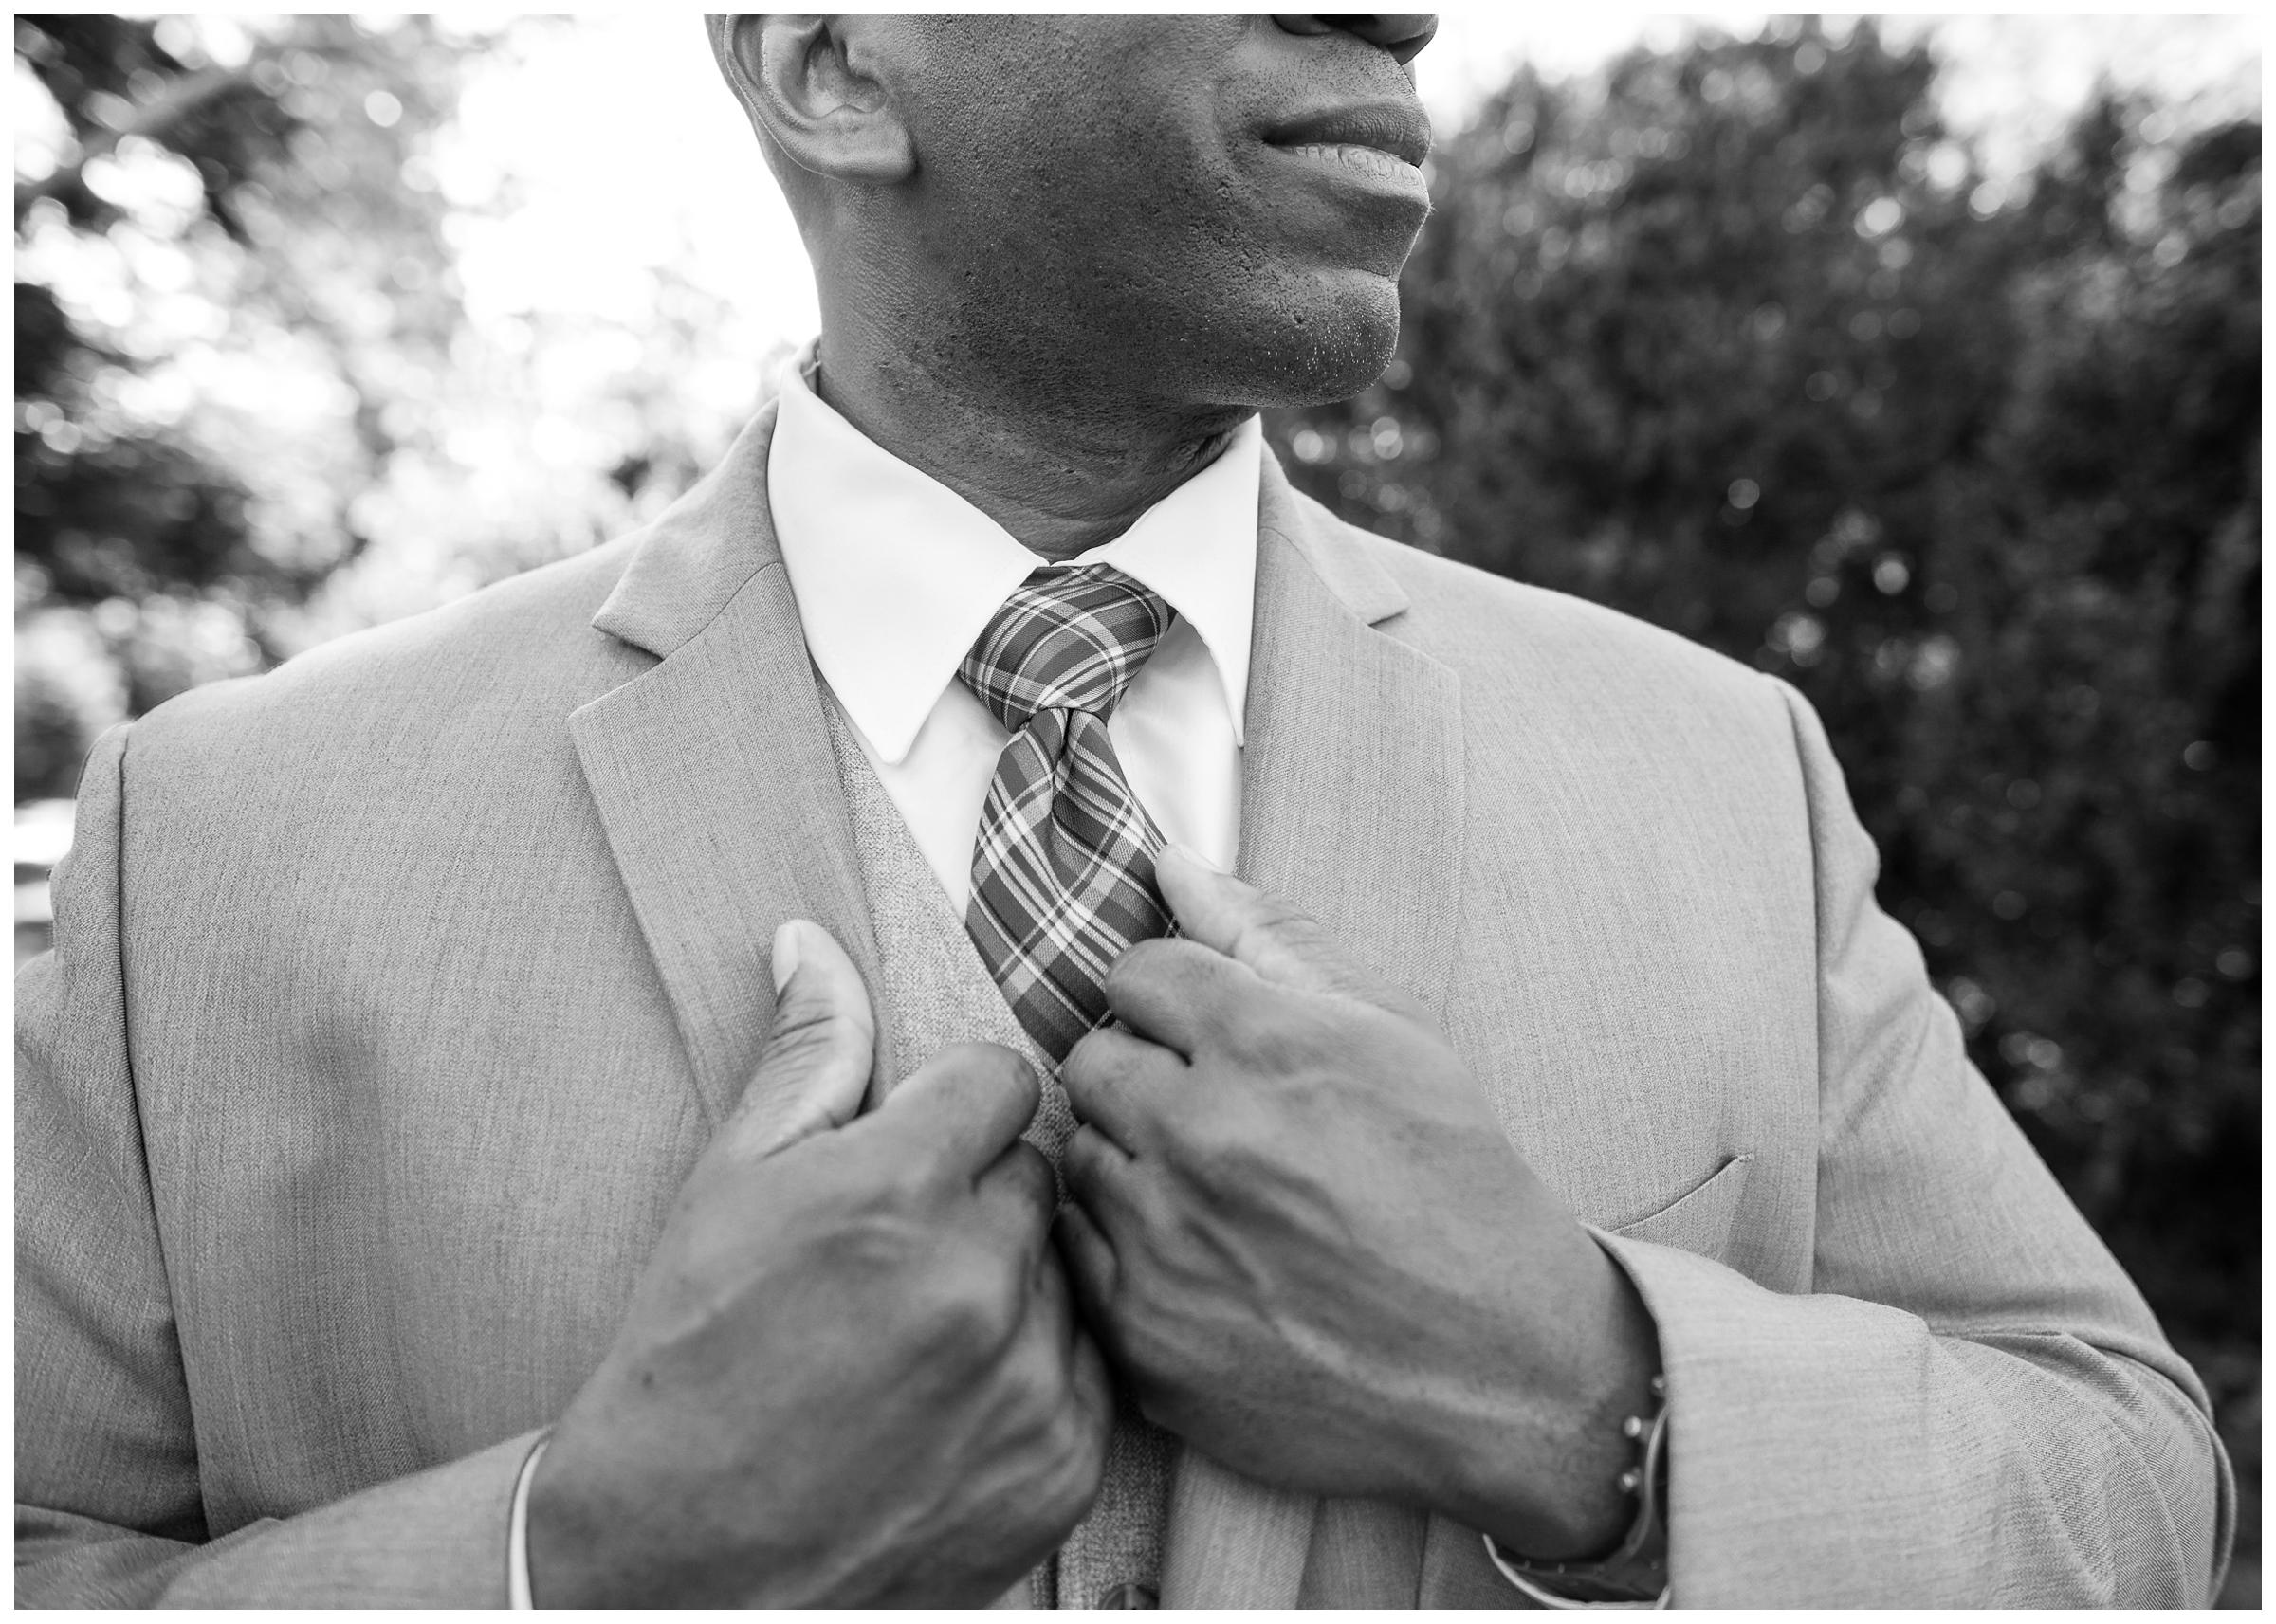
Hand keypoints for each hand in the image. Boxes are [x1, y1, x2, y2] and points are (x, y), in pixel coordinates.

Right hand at [529, 920, 1113, 1605]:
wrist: (681, 1563)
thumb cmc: (690, 1362)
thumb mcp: (728, 1186)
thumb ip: (804, 1056)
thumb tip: (815, 945)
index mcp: (897, 1188)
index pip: (999, 1078)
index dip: (948, 1111)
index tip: (910, 1153)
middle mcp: (979, 1278)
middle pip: (1035, 1175)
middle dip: (977, 1199)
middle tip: (897, 1259)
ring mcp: (1030, 1378)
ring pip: (1063, 1271)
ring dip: (1011, 1288)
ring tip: (916, 1339)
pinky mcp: (1064, 1462)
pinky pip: (1086, 1369)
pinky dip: (1033, 1377)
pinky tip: (950, 1400)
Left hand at [1054, 848, 1658, 1558]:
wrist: (1504, 1368)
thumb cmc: (1458, 1189)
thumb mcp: (1392, 1036)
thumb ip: (1267, 939)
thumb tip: (1172, 864)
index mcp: (1262, 1044)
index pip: (1133, 971)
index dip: (1172, 999)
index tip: (1206, 1033)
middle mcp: (1198, 1134)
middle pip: (1090, 1059)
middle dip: (1142, 1075)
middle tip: (1211, 1116)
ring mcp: (1162, 1240)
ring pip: (1080, 1156)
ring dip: (1131, 1163)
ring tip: (1216, 1195)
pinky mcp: (1144, 1333)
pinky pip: (1078, 1253)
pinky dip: (1127, 1251)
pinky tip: (1202, 1261)